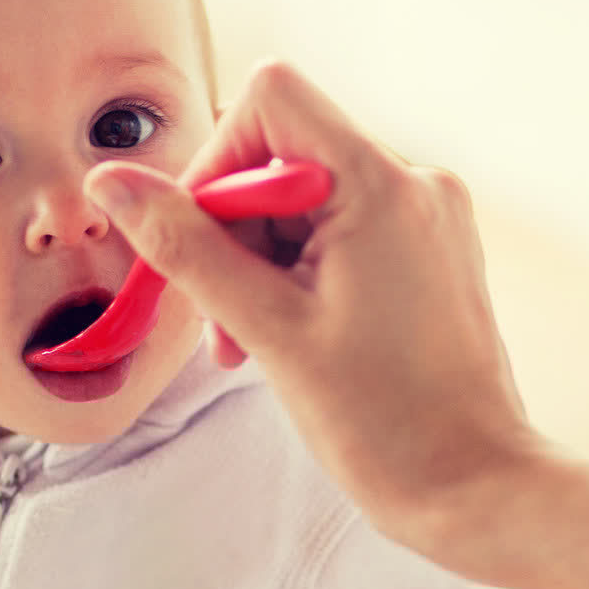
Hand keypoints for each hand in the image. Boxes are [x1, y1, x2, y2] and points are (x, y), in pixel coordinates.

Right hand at [85, 61, 539, 582]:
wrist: (474, 489)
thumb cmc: (388, 423)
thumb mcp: (267, 327)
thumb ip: (185, 246)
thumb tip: (114, 185)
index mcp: (383, 184)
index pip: (272, 99)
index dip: (219, 161)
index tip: (204, 242)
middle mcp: (414, 182)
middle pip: (282, 155)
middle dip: (234, 231)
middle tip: (225, 319)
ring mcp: (427, 217)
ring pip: (305, 200)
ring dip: (260, 263)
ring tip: (254, 342)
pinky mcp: (427, 252)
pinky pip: (340, 231)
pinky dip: (299, 274)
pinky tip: (289, 337)